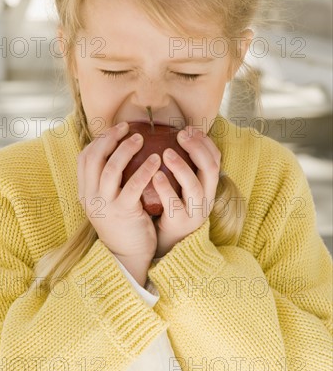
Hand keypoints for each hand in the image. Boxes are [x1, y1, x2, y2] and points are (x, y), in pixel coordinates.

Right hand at [77, 122, 160, 261]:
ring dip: (126, 150)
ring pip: (110, 169)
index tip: (116, 130)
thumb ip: (110, 181)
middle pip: (94, 158)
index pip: (85, 158)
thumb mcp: (109, 202)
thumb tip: (122, 152)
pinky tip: (157, 161)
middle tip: (128, 128)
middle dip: (110, 139)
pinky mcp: (122, 213)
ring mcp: (104, 205)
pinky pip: (132, 186)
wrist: (128, 256)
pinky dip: (144, 170)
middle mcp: (90, 197)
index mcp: (85, 192)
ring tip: (141, 139)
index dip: (100, 140)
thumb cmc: (124, 224)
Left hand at [151, 125, 220, 257]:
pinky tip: (155, 176)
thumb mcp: (182, 186)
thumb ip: (182, 165)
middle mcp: (206, 197)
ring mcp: (194, 212)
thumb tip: (170, 133)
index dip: (204, 142)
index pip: (216, 158)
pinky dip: (166, 189)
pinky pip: (174, 205)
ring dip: (181, 167)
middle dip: (197, 148)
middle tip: (180, 135)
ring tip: (165, 153)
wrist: (167, 242)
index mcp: (208, 186)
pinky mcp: (179, 223)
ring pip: (194, 187)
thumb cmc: (172, 206)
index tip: (188, 128)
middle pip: (210, 169)